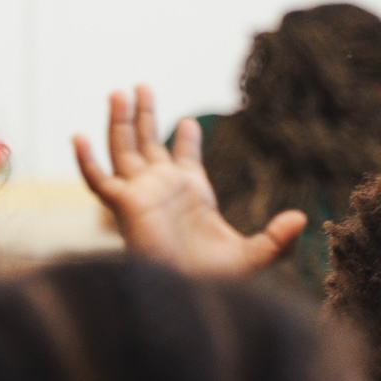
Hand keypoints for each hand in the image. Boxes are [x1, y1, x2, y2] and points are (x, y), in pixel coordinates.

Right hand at [72, 86, 303, 280]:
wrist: (188, 295)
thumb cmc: (217, 284)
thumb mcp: (256, 256)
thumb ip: (278, 238)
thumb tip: (303, 219)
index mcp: (192, 196)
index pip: (184, 160)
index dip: (185, 140)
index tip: (186, 122)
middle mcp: (163, 190)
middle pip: (148, 145)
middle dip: (144, 116)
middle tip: (141, 85)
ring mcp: (142, 194)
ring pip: (124, 150)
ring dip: (121, 121)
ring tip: (120, 90)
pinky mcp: (124, 204)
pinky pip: (98, 180)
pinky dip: (86, 160)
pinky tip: (78, 136)